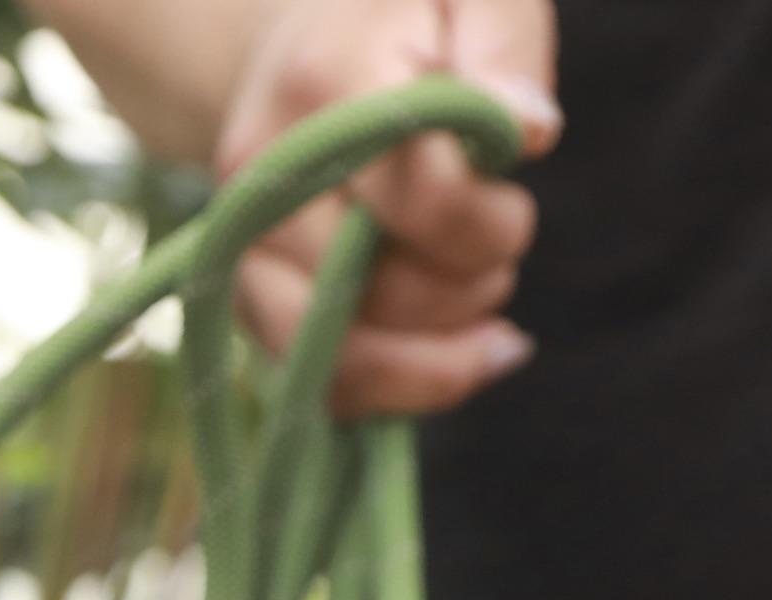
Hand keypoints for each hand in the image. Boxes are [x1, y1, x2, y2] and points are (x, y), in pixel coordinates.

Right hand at [216, 0, 561, 416]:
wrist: (300, 47)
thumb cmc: (408, 16)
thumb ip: (505, 48)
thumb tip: (528, 132)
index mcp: (324, 88)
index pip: (423, 198)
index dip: (490, 220)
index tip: (512, 192)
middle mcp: (262, 182)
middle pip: (383, 290)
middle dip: (472, 280)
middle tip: (501, 233)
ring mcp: (243, 253)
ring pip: (347, 359)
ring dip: (443, 348)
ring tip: (482, 295)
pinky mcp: (246, 307)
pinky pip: (324, 388)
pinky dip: (404, 390)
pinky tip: (466, 358)